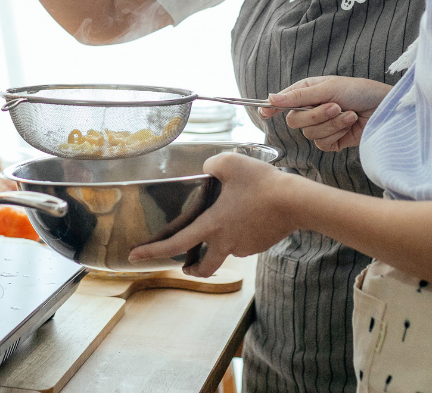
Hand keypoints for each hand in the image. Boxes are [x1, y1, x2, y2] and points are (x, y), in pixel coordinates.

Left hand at [127, 152, 304, 276]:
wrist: (296, 201)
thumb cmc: (261, 182)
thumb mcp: (229, 163)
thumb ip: (210, 165)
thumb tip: (206, 169)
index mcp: (213, 225)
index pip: (176, 243)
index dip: (153, 251)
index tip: (134, 256)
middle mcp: (226, 242)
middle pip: (204, 267)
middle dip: (192, 269)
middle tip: (186, 265)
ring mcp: (244, 246)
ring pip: (226, 250)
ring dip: (220, 244)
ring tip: (226, 219)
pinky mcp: (260, 244)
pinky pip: (244, 241)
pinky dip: (240, 233)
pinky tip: (248, 214)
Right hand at [261, 76, 391, 150]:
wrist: (385, 109)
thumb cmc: (360, 91)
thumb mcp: (328, 88)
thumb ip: (298, 96)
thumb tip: (271, 97)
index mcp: (307, 92)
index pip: (282, 102)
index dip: (271, 107)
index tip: (264, 112)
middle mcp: (311, 109)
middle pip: (295, 121)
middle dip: (316, 115)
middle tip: (335, 106)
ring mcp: (321, 126)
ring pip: (310, 134)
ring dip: (333, 123)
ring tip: (349, 113)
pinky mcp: (332, 141)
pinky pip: (323, 143)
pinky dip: (338, 133)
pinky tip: (351, 123)